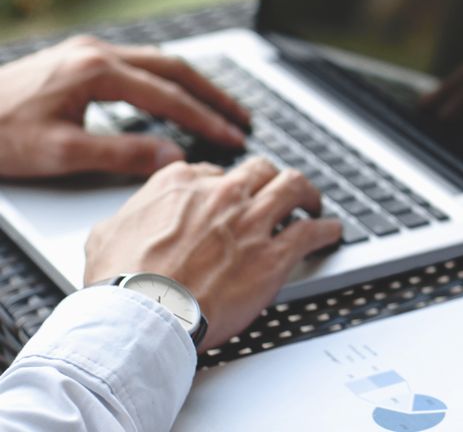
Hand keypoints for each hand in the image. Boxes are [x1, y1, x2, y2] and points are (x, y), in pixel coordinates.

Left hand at [0, 36, 249, 178]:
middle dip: (213, 95)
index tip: (232, 137)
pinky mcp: (78, 60)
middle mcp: (95, 53)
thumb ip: (123, 154)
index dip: (206, 120)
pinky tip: (175, 98)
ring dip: (193, 86)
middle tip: (242, 118)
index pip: (168, 96)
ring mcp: (86, 52)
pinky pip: (138, 65)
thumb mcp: (62, 153)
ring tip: (220, 108)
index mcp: (96, 71)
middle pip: (173, 68)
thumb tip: (172, 156)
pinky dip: (167, 82)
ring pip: (157, 63)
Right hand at [83, 157, 341, 350]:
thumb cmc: (122, 283)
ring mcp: (251, 221)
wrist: (144, 315)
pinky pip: (312, 230)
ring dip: (307, 193)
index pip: (216, 171)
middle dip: (271, 179)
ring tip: (312, 202)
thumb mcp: (106, 234)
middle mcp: (222, 194)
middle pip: (260, 170)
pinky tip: (331, 232)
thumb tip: (127, 219)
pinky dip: (326, 228)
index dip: (228, 185)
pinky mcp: (273, 254)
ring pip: (293, 186)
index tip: (234, 197)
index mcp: (181, 184)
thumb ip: (127, 216)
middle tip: (278, 191)